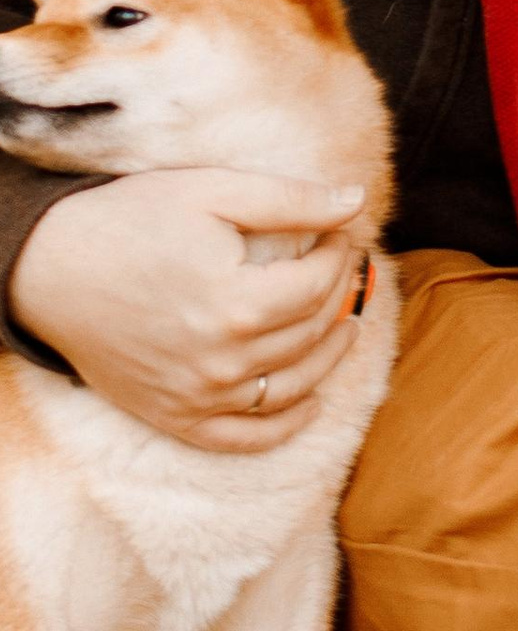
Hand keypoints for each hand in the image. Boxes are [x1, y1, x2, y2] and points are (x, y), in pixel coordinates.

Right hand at [8, 168, 368, 452]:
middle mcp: (222, 361)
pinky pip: (243, 438)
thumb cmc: (130, 221)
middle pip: (310, 332)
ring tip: (346, 325)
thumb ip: (292, 200)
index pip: (320, 283)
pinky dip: (285, 425)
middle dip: (339, 293)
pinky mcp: (173, 417)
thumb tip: (356, 201)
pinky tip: (312, 401)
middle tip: (344, 267)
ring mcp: (197, 396)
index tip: (340, 230)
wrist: (49, 269)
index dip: (339, 252)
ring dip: (330, 356)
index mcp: (237, 303)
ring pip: (291, 387)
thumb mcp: (214, 192)